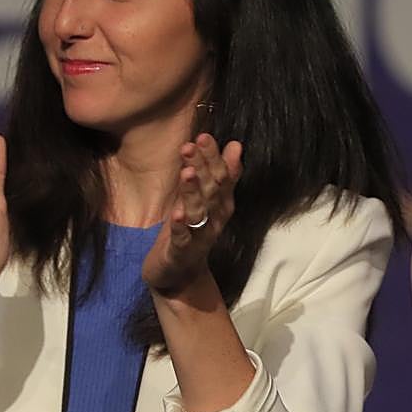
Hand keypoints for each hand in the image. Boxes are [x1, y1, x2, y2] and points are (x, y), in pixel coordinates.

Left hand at [142, 134, 242, 295]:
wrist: (178, 275)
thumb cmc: (190, 231)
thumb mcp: (205, 200)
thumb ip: (219, 174)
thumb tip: (236, 145)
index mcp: (220, 204)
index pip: (221, 177)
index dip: (213, 157)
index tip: (204, 136)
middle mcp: (214, 219)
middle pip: (212, 191)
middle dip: (203, 167)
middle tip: (194, 144)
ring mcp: (199, 236)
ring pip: (198, 212)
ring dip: (193, 192)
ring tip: (187, 172)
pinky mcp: (181, 252)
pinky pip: (182, 237)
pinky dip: (180, 225)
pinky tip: (176, 213)